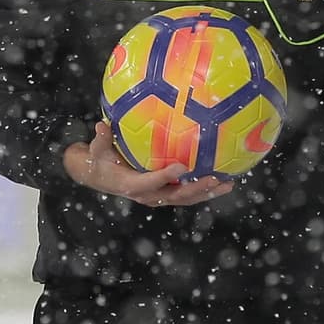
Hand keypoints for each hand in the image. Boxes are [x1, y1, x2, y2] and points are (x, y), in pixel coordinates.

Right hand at [63, 122, 233, 207]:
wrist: (101, 177)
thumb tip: (101, 125)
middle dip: (197, 189)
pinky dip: (204, 189)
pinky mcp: (166, 193)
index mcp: (132, 185)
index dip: (165, 176)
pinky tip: (222, 180)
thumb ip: (100, 140)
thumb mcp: (95, 151)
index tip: (182, 166)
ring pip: (186, 198)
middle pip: (176, 195)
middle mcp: (148, 195)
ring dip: (207, 192)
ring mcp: (159, 196)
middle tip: (216, 179)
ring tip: (228, 184)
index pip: (151, 182)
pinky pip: (187, 194)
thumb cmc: (99, 160)